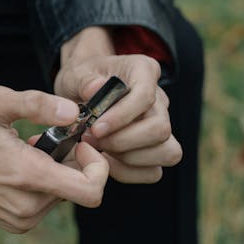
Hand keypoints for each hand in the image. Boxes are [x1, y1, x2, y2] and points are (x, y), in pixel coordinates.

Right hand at [0, 86, 109, 232]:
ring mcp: (19, 219)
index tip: (81, 143)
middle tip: (44, 138)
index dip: (98, 166)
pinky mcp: (12, 224)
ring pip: (61, 195)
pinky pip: (43, 204)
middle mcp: (27, 207)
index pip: (92, 191)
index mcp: (28, 177)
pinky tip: (15, 165)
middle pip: (78, 188)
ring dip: (54, 171)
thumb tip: (73, 112)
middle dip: (71, 161)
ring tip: (25, 149)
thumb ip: (38, 104)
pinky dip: (40, 184)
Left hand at [54, 27, 181, 182]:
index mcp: (143, 71)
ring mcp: (160, 125)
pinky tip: (106, 162)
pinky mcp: (155, 149)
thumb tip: (96, 89)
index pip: (146, 96)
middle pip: (161, 129)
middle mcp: (159, 99)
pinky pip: (154, 171)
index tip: (96, 128)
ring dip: (130, 158)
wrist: (81, 91)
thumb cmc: (81, 80)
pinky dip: (129, 172)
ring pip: (168, 151)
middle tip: (92, 140)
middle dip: (123, 142)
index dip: (122, 116)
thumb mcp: (75, 74)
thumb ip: (84, 81)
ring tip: (100, 150)